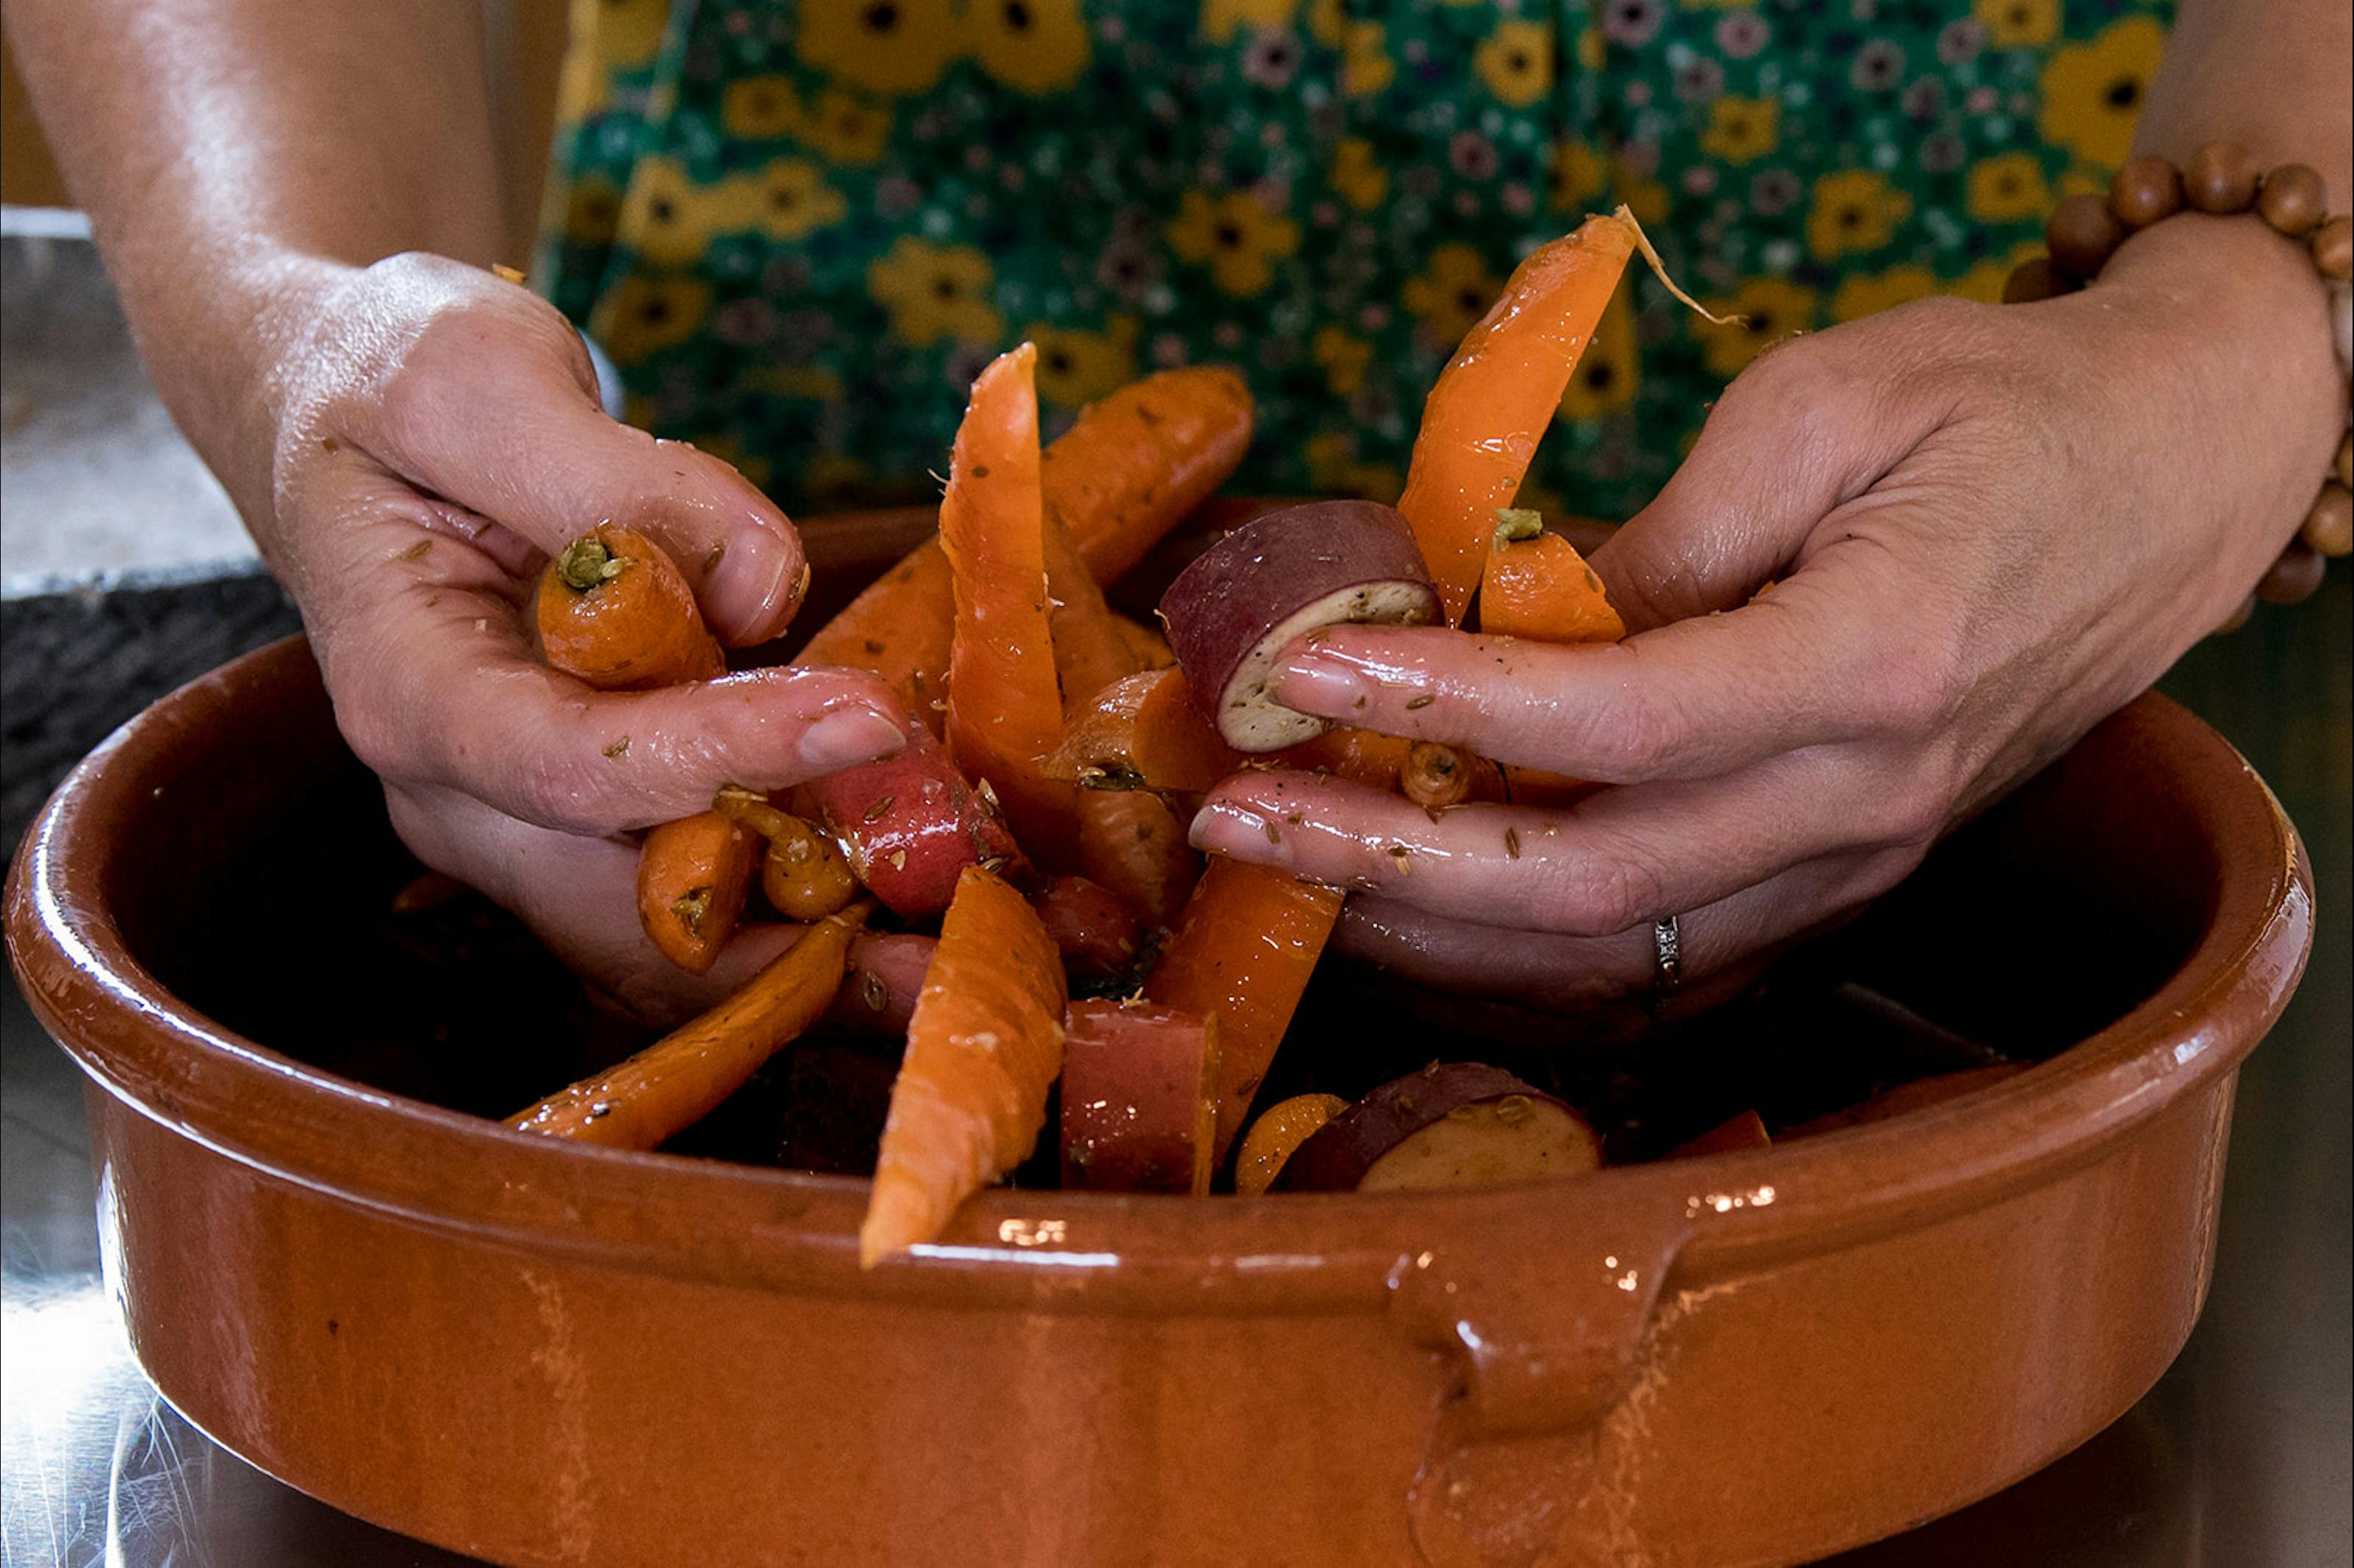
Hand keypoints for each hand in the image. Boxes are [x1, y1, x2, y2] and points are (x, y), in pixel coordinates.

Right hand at [253, 253, 906, 1020]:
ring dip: (814, 959)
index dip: (725, 756)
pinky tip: (912, 902)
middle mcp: (463, 796)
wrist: (348, 411)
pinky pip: (701, 896)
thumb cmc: (391, 382)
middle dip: (787, 952)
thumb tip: (759, 596)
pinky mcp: (597, 815)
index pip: (576, 764)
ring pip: (674, 939)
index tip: (869, 719)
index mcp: (413, 692)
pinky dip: (802, 911)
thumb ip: (616, 475)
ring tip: (950, 957)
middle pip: (627, 916)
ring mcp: (528, 822)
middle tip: (944, 954)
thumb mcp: (478, 374)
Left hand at [1194, 216, 2343, 1014]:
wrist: (2168, 478)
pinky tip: (1410, 915)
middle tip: (1245, 810)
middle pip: (1590, 886)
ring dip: (1431, 927)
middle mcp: (1864, 802)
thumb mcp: (1824, 407)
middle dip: (1390, 856)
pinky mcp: (1835, 886)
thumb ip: (1658, 536)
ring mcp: (1853, 866)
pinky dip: (1522, 961)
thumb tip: (1491, 617)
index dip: (1453, 705)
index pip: (1625, 719)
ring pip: (1610, 957)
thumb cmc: (2000, 406)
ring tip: (1289, 863)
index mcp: (1875, 662)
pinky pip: (1659, 967)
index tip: (1314, 668)